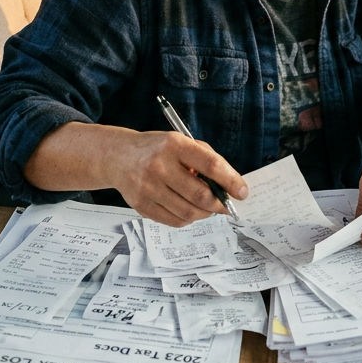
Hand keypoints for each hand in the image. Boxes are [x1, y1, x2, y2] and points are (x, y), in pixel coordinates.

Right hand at [109, 132, 247, 227]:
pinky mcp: (141, 205)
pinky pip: (174, 221)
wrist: (118, 157)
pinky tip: (189, 209)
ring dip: (205, 213)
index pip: (210, 165)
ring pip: (189, 212)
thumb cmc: (157, 149)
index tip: (242, 192)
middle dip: (220, 204)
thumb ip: (205, 159)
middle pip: (200, 195)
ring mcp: (148, 187)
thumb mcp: (180, 142)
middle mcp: (160, 166)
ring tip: (207, 207)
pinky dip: (189, 218)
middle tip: (227, 206)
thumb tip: (228, 186)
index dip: (231, 181)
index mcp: (174, 145)